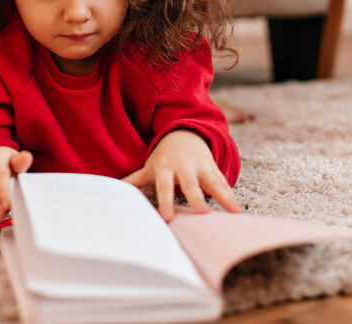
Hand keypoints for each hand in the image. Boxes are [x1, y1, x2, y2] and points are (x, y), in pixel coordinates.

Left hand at [123, 129, 240, 221]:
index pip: (164, 186)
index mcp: (166, 168)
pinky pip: (223, 182)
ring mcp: (201, 167)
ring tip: (233, 212)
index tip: (168, 218)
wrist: (185, 133)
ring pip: (212, 182)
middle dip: (196, 197)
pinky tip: (238, 210)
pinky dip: (230, 195)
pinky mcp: (214, 168)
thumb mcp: (150, 166)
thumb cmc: (164, 157)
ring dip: (223, 196)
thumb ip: (133, 180)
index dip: (166, 201)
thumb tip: (113, 191)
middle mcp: (184, 167)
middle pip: (190, 184)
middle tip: (202, 213)